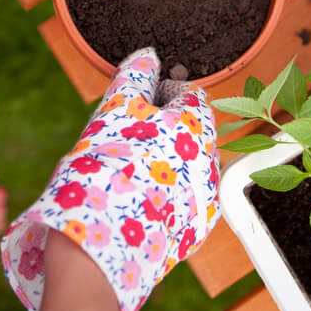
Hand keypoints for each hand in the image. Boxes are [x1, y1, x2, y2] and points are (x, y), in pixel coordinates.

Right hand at [0, 48, 219, 310]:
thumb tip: (147, 55)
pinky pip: (181, 198)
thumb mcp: (113, 111)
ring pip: (186, 165)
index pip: (188, 93)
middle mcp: (214, 164)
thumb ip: (134, 77)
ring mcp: (206, 202)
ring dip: (162, 159)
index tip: (135, 100)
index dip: (160, 90)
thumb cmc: (103, 172)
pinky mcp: (193, 233)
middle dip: (161, 127)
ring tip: (124, 169)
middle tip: (124, 135)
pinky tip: (133, 197)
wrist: (96, 255)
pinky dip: (162, 191)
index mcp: (199, 128)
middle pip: (189, 131)